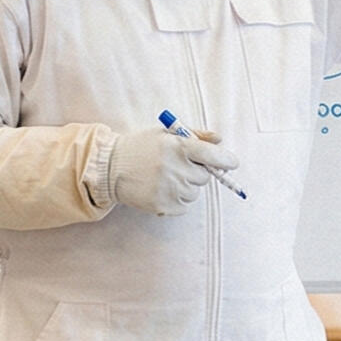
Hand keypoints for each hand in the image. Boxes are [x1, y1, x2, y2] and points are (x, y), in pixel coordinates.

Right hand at [106, 128, 238, 216]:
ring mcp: (170, 189)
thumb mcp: (165, 134)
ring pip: (194, 192)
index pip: (213, 155)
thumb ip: (195, 136)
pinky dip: (177, 199)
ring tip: (165, 177)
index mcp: (178, 147)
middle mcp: (176, 169)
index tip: (232, 162)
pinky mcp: (163, 205)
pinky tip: (160, 188)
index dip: (226, 160)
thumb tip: (219, 140)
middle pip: (205, 177)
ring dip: (186, 186)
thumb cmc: (140, 147)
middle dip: (197, 171)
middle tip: (178, 165)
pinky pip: (184, 205)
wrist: (109, 168)